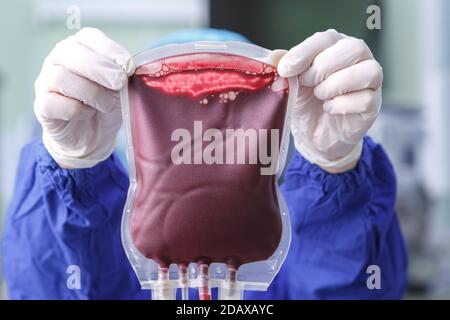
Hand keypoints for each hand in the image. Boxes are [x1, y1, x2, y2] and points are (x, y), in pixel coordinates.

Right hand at [34, 27, 134, 168]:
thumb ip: (126, 76)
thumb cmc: (106, 103)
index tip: (129, 67)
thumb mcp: (121, 88)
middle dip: (101, 69)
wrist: (91, 135)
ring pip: (62, 78)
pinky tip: (88, 113)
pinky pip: (54, 103)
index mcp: (80, 47)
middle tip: (120, 83)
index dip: (110, 51)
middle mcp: (58, 59)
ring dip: (91, 93)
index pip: (89, 38)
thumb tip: (141, 71)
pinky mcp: (42, 106)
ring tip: (107, 104)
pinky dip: (76, 110)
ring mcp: (46, 81)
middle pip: (72, 54)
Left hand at [276, 29, 382, 172]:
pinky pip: (366, 99)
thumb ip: (284, 68)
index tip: (285, 69)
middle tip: (306, 83)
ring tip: (319, 95)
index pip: (327, 38)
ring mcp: (370, 82)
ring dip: (335, 85)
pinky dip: (342, 105)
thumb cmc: (306, 101)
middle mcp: (358, 58)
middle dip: (323, 67)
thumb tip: (273, 57)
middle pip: (354, 48)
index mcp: (336, 46)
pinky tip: (329, 109)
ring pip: (367, 71)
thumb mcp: (291, 83)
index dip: (305, 52)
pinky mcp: (373, 105)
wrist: (314, 134)